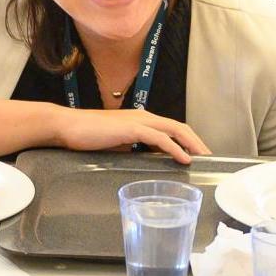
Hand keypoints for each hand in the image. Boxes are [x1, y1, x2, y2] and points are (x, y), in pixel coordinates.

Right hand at [54, 108, 211, 163]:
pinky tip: (184, 159)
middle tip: (208, 157)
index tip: (198, 153)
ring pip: (174, 130)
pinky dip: (175, 148)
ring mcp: (139, 121)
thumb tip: (140, 156)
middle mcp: (144, 116)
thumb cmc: (88, 135)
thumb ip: (130, 147)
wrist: (68, 126)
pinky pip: (160, 139)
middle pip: (180, 127)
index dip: (188, 139)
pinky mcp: (132, 129)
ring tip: (203, 157)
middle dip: (196, 141)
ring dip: (191, 144)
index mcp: (141, 119)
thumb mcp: (115, 143)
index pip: (172, 127)